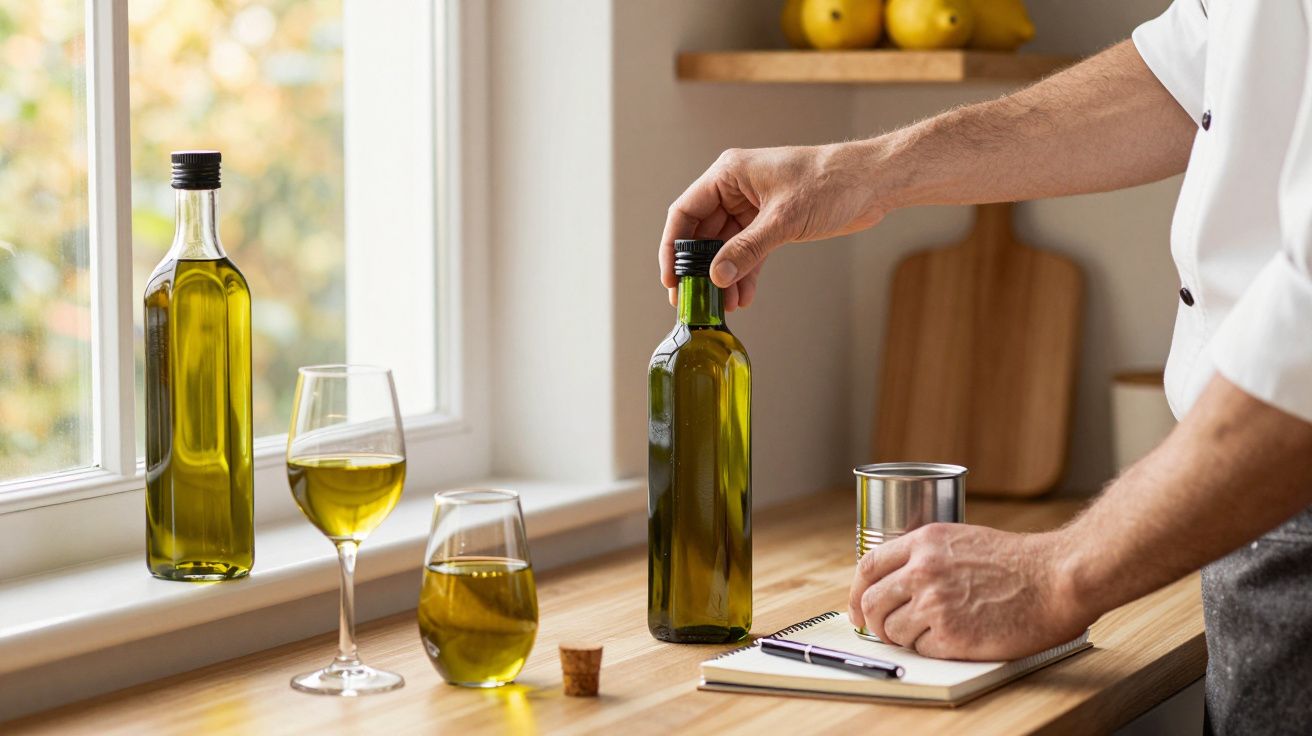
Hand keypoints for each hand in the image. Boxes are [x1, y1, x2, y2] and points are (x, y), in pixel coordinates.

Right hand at [659, 141, 888, 309]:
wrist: (871, 182)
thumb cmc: (830, 182)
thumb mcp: (784, 218)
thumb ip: (748, 249)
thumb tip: (717, 277)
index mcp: (728, 175)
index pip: (685, 212)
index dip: (673, 248)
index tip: (671, 280)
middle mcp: (735, 190)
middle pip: (702, 234)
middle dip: (699, 269)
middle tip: (694, 301)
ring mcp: (752, 208)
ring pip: (725, 248)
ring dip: (724, 277)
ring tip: (724, 306)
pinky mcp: (771, 223)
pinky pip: (748, 252)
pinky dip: (745, 274)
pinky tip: (743, 297)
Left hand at [847, 524, 1092, 659]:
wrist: (1057, 578)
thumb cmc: (1019, 562)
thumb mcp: (962, 540)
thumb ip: (927, 555)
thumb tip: (896, 581)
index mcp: (924, 542)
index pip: (868, 566)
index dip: (856, 591)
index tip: (858, 608)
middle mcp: (923, 570)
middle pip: (872, 602)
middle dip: (872, 622)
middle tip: (883, 632)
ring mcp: (935, 603)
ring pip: (893, 630)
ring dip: (905, 637)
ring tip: (931, 633)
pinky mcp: (951, 635)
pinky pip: (921, 649)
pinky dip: (932, 649)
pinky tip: (955, 639)